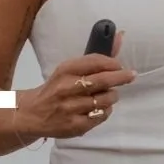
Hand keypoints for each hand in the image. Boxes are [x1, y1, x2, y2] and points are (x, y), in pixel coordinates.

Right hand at [17, 36, 133, 139]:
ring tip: (110, 94)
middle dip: (121, 77)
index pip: (95, 61)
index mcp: (65, 70)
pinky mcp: (75, 126)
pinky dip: (105, 111)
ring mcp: (70, 108)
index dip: (112, 62)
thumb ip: (96, 58)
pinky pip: (101, 116)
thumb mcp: (69, 70)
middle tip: (131, 75)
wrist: (32, 114)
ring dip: (112, 95)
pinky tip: (100, 107)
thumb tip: (120, 37)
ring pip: (105, 100)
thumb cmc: (56, 88)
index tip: (119, 65)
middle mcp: (67, 88)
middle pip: (103, 81)